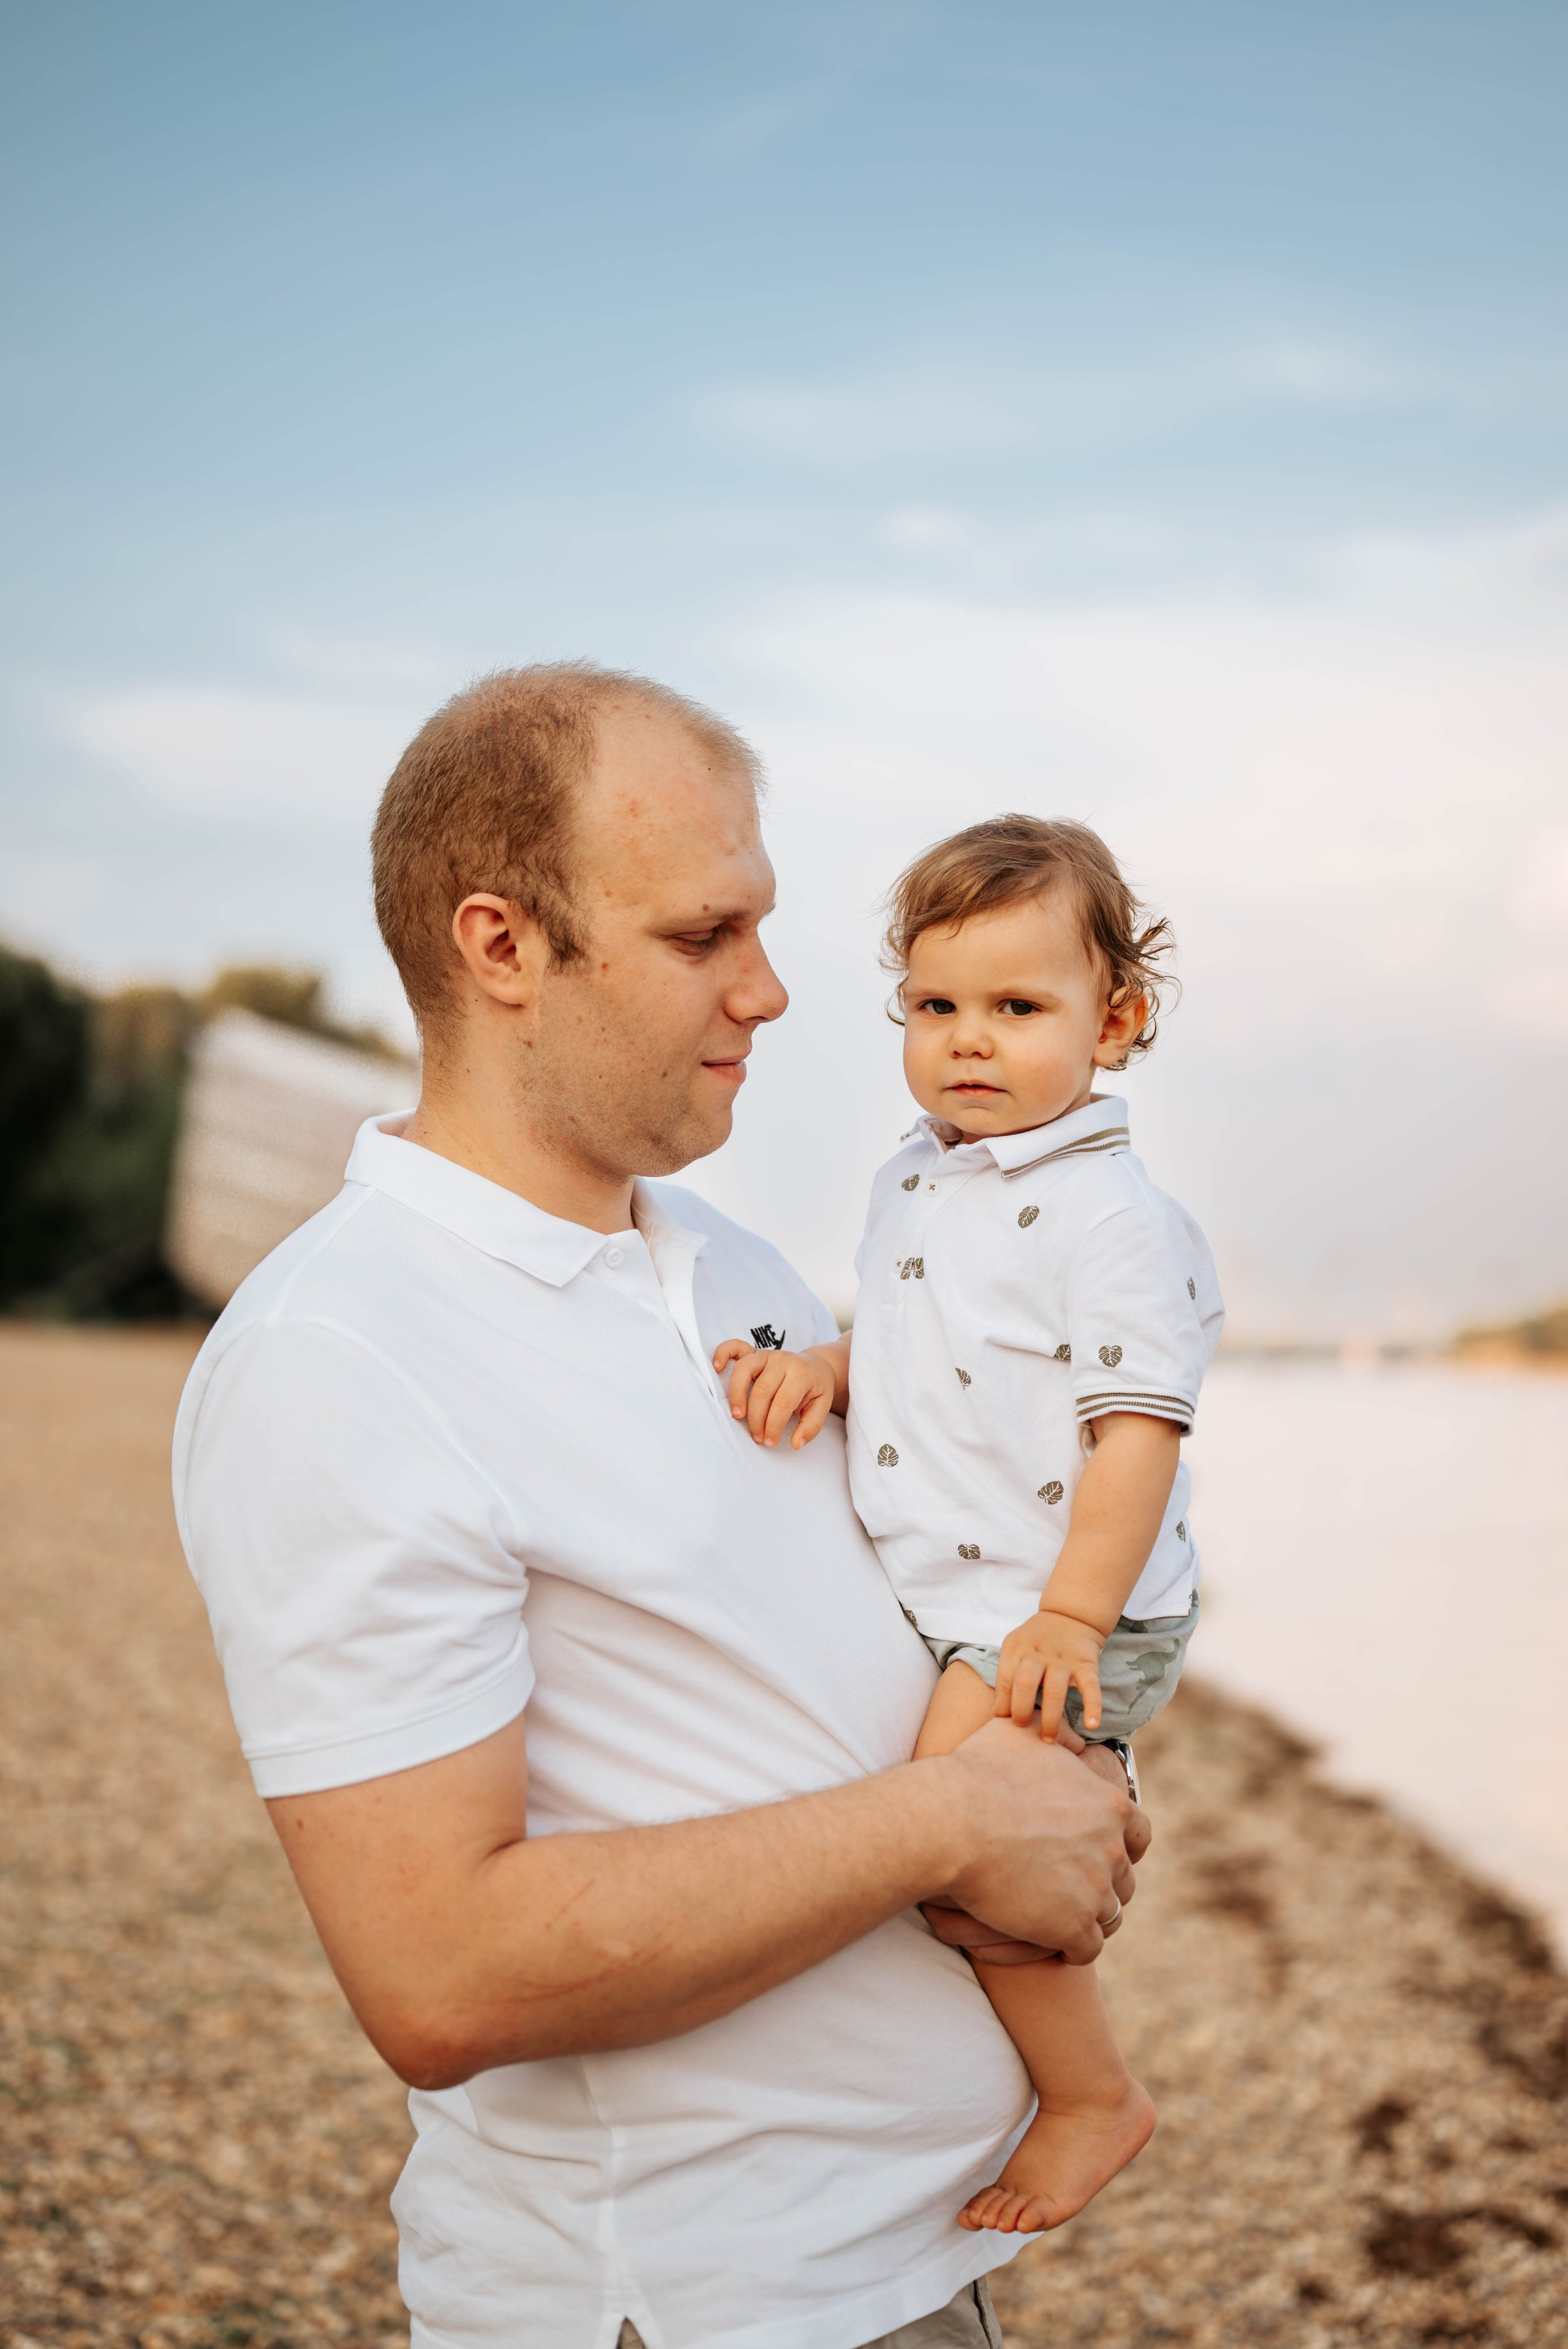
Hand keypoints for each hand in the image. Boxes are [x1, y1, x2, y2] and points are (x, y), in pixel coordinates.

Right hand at [713, 1341, 837, 1449]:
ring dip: (737, 1395)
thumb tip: (795, 1443)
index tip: (770, 1442)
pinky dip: (723, 1354)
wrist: (816, 1366)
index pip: (783, 1403)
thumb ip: (811, 1427)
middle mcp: (783, 1360)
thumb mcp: (822, 1408)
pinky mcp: (755, 1352)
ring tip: (737, 1415)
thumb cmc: (816, 1389)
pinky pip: (735, 1347)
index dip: (773, 1425)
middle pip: (762, 1391)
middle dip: (756, 1419)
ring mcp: (767, 1354)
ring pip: (744, 1370)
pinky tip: (717, 1368)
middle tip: (757, 1437)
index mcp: (801, 1374)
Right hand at [928, 1721, 1146, 1964]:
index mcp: (1108, 1804)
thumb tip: (1072, 1738)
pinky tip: (1050, 1942)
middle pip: (1123, 1879)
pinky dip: (1071, 1948)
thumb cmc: (976, 1773)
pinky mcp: (1072, 1926)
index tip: (1096, 1853)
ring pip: (1107, 1916)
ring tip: (1056, 1916)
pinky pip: (1086, 1949)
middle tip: (1068, 1887)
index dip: (1120, 1845)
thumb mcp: (1019, 1733)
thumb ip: (1054, 1734)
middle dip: (1100, 1884)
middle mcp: (1111, 1848)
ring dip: (1085, 1917)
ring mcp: (1094, 1889)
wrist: (949, 1823)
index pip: (1139, 1833)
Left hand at [995, 1606, 1107, 1739]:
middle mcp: (1038, 1652)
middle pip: (1025, 1684)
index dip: (1002, 1705)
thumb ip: (1008, 1676)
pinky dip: (1093, 1706)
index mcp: (1016, 1647)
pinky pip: (1090, 1687)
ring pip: (1054, 1690)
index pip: (1005, 1680)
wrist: (1069, 1615)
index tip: (1002, 1725)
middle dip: (1021, 1711)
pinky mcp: (1086, 1664)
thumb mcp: (1016, 1648)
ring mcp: (1063, 1658)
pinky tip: (1091, 1725)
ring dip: (1050, 1719)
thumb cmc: (1036, 1643)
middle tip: (1022, 1729)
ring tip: (1048, 1740)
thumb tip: (998, 1715)